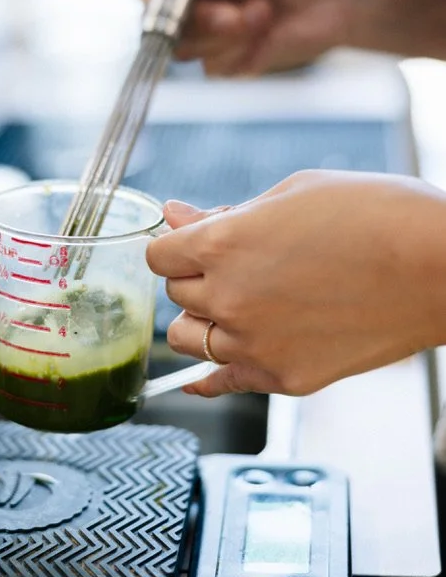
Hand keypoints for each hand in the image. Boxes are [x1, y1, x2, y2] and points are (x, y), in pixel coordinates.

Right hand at [110, 0, 380, 75]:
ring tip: (261, 13)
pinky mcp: (228, 58)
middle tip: (231, 13)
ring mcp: (208, 29)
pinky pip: (210, 68)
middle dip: (195, 18)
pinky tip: (268, 29)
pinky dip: (240, 50)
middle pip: (152, 19)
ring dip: (222, 34)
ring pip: (182, 48)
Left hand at [146, 170, 445, 396]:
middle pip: (176, 295)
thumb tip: (175, 216)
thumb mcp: (292, 194)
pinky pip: (222, 383)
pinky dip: (207, 378)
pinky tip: (198, 378)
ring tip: (236, 306)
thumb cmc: (376, 216)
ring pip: (190, 338)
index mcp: (222, 245)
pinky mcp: (283, 377)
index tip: (194, 242)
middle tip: (235, 267)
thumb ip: (225, 214)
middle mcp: (227, 299)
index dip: (177, 245)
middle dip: (196, 278)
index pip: (159, 254)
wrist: (439, 268)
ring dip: (202, 320)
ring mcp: (253, 344)